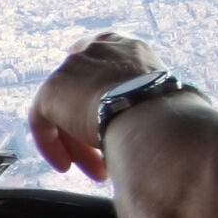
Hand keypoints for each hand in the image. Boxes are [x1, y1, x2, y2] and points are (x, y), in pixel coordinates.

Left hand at [26, 31, 168, 182]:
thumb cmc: (175, 120)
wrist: (154, 118)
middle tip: (106, 160)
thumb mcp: (166, 106)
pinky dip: (51, 145)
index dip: (98, 88)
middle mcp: (98, 50)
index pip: (104, 60)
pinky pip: (42, 120)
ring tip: (97, 170)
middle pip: (83, 91)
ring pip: (65, 110)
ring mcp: (73, 67)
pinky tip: (66, 166)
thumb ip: (151, 110)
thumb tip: (164, 139)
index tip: (98, 114)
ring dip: (78, 143)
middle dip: (92, 129)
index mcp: (130, 48)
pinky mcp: (52, 90)